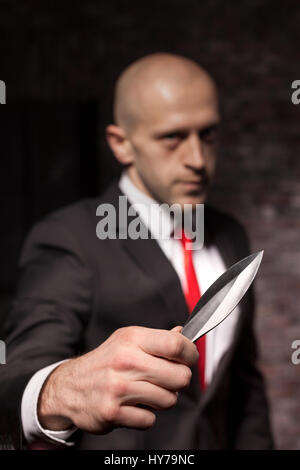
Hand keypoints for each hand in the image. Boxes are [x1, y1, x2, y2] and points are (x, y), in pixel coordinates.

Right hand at [38, 325, 197, 433]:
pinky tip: (132, 405)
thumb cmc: (105, 362)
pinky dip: (144, 416)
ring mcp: (118, 388)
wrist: (69, 386)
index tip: (189, 359)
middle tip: (167, 379)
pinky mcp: (112, 412)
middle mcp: (125, 360)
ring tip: (146, 392)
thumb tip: (184, 334)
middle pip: (180, 377)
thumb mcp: (127, 341)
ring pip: (168, 400)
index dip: (190, 354)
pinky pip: (149, 420)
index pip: (176, 345)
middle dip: (178, 381)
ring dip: (162, 400)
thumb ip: (157, 339)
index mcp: (132, 339)